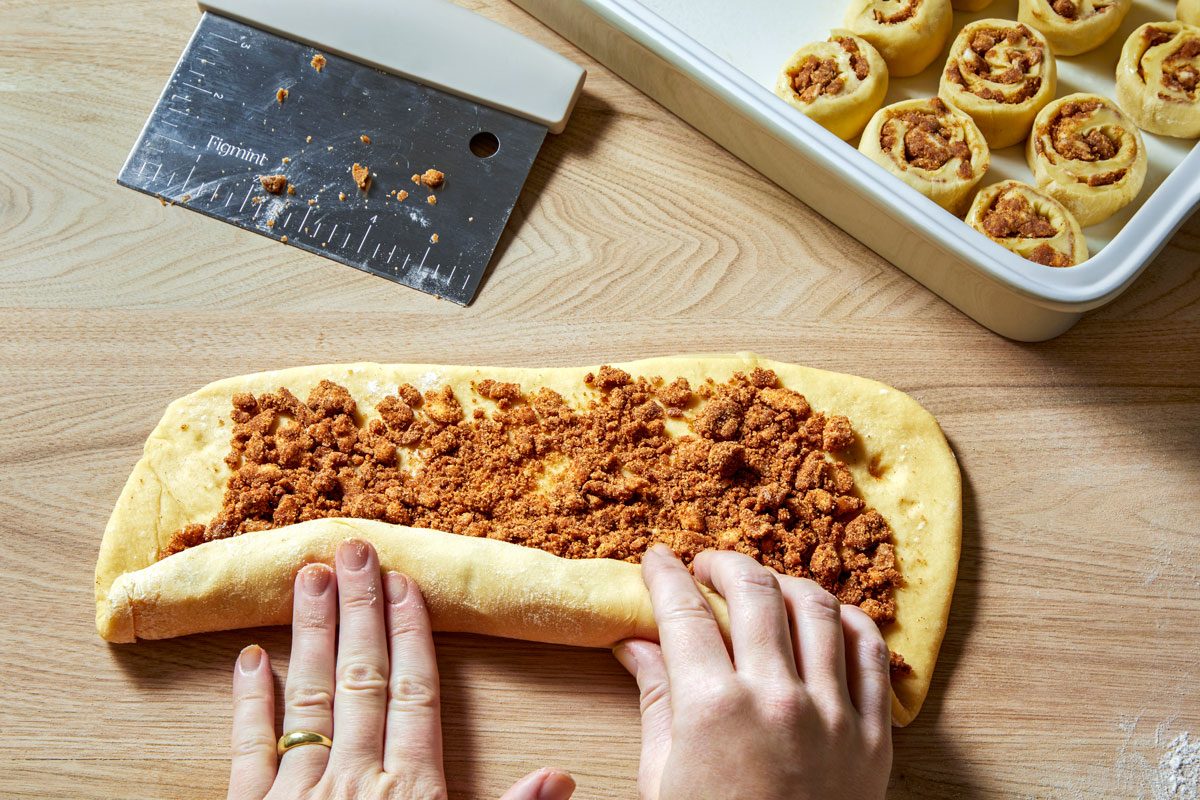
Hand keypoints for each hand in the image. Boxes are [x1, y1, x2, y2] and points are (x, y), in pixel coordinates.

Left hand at [227, 539, 576, 799]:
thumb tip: (563, 777)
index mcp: (412, 790)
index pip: (416, 692)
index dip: (412, 633)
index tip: (406, 582)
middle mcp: (355, 780)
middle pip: (362, 677)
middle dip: (360, 609)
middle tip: (353, 547)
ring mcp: (299, 795)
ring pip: (309, 698)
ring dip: (309, 633)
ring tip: (309, 575)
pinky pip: (247, 750)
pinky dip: (248, 703)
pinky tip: (249, 659)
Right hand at [615, 545, 891, 799]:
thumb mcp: (663, 778)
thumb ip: (655, 700)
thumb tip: (633, 644)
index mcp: (713, 708)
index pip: (684, 612)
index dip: (665, 575)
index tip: (656, 560)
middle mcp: (777, 698)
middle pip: (754, 592)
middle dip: (724, 564)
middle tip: (706, 566)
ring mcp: (834, 714)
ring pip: (818, 608)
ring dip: (785, 583)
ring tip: (764, 587)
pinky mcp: (874, 736)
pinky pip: (872, 653)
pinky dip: (849, 621)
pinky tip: (826, 618)